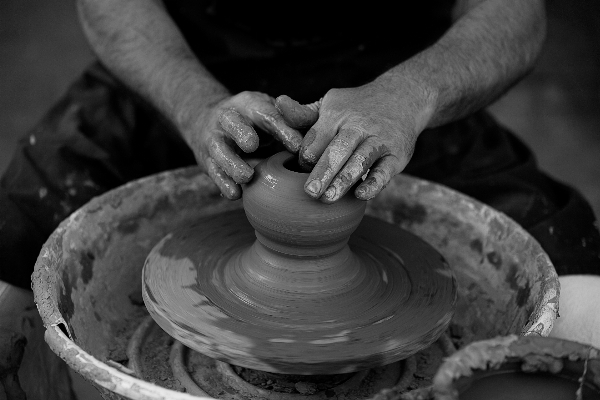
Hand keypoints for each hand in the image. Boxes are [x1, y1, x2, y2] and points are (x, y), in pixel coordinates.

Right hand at [189, 91, 305, 198]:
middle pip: (233, 123)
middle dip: (242, 132)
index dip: (281, 127)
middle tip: (252, 145)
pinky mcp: (208, 161)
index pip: (266, 113)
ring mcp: (215, 140)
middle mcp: (228, 119)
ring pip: (220, 150)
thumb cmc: (255, 122)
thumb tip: (321, 133)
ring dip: (232, 163)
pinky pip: (214, 173)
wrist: (211, 125)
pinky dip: (223, 184)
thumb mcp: (274, 114)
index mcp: (250, 104)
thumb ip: (297, 121)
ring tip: (246, 176)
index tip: (296, 144)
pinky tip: (235, 194)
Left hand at [277, 79, 433, 202]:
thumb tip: (278, 104)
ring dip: (344, 180)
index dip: (305, 157)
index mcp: (336, 115)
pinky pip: (385, 171)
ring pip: (360, 161)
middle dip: (322, 172)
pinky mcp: (397, 155)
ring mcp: (379, 140)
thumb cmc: (357, 106)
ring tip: (328, 199)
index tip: (298, 172)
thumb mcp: (330, 104)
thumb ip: (303, 113)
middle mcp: (358, 126)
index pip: (316, 139)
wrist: (404, 96)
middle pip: (337, 150)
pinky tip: (360, 195)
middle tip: (310, 193)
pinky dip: (374, 183)